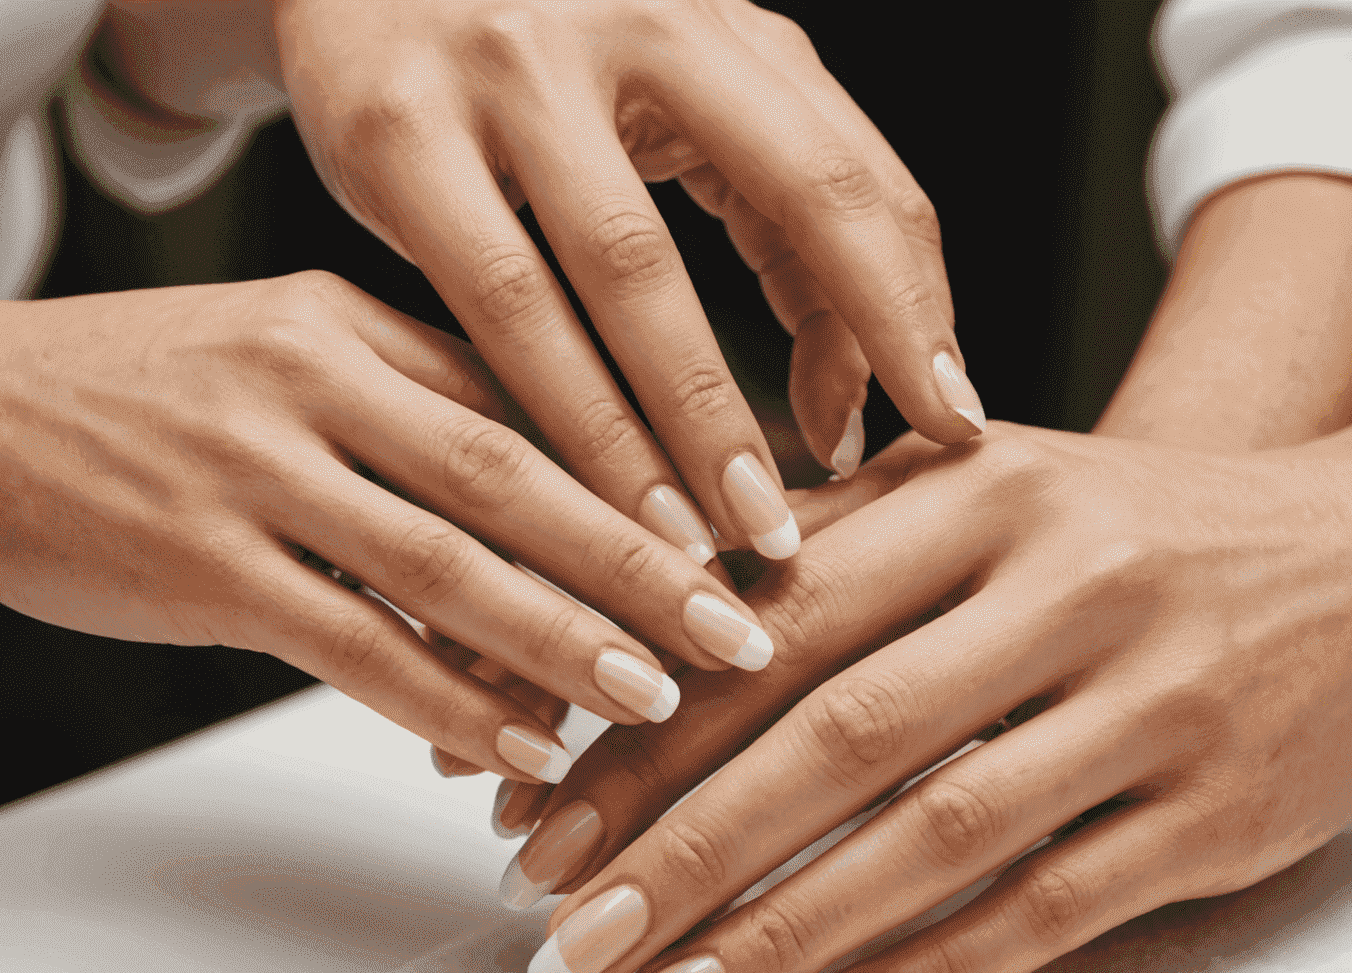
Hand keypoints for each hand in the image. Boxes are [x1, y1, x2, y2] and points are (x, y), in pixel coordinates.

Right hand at [0, 275, 774, 779]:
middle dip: (642, 565)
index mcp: (356, 320)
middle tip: (740, 634)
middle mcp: (317, 378)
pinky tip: (513, 749)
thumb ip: (416, 423)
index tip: (735, 540)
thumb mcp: (289, 361)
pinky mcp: (202, 564)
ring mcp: (256, 470)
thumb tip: (544, 534)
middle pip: (518, 477)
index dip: (644, 477)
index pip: (533, 399)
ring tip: (655, 703)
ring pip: (443, 564)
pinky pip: (347, 643)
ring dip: (561, 641)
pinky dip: (440, 701)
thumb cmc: (145, 396)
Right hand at [242, 0, 977, 551]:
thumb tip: (840, 410)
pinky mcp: (401, 129)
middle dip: (850, 359)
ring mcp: (518, 66)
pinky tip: (598, 502)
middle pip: (795, 196)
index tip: (950, 428)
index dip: (917, 310)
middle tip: (863, 497)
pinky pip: (502, 300)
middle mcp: (641, 19)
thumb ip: (772, 224)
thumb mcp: (668, 99)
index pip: (860, 173)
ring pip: (632, 274)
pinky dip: (563, 414)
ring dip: (691, 423)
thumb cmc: (527, 50)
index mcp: (724, 22)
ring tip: (726, 541)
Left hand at [495, 419, 1351, 972]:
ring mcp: (1149, 702)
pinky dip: (932, 971)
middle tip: (569, 945)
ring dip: (782, 934)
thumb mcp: (976, 497)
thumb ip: (818, 557)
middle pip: (836, 735)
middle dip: (679, 853)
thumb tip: (634, 661)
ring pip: (935, 836)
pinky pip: (1052, 907)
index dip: (638, 736)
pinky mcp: (1215, 813)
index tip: (535, 829)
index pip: (769, 626)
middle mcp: (1062, 586)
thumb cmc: (1122, 534)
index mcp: (974, 493)